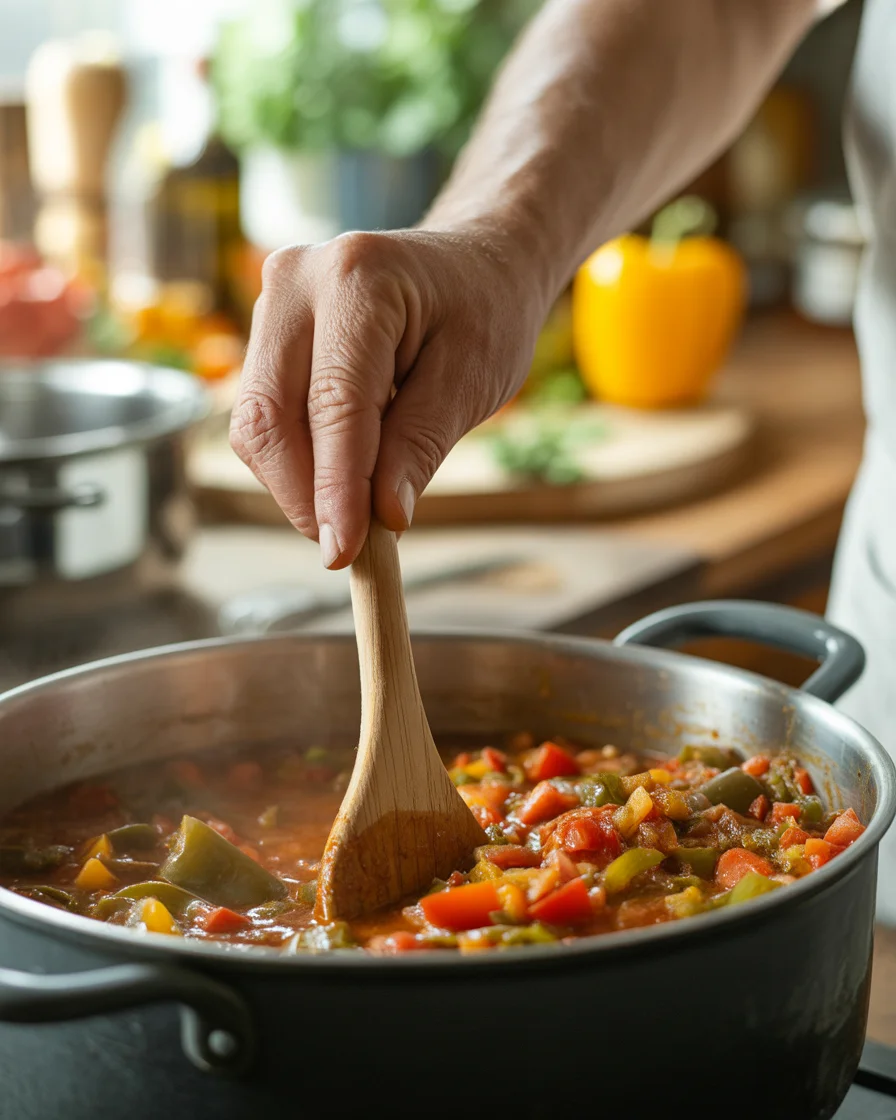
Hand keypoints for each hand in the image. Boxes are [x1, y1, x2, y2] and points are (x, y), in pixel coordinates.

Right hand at [231, 227, 543, 567]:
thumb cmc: (484, 314)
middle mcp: (297, 278)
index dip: (334, 487)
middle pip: (268, 413)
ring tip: (357, 502)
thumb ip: (420, 445)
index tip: (343, 552)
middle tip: (346, 547)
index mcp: (358, 278)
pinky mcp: (266, 329)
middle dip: (302, 494)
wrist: (474, 262)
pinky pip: (261, 413)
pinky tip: (342, 468)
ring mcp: (272, 300)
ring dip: (297, 481)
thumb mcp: (473, 380)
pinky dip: (296, 458)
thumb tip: (383, 518)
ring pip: (255, 420)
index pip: (333, 403)